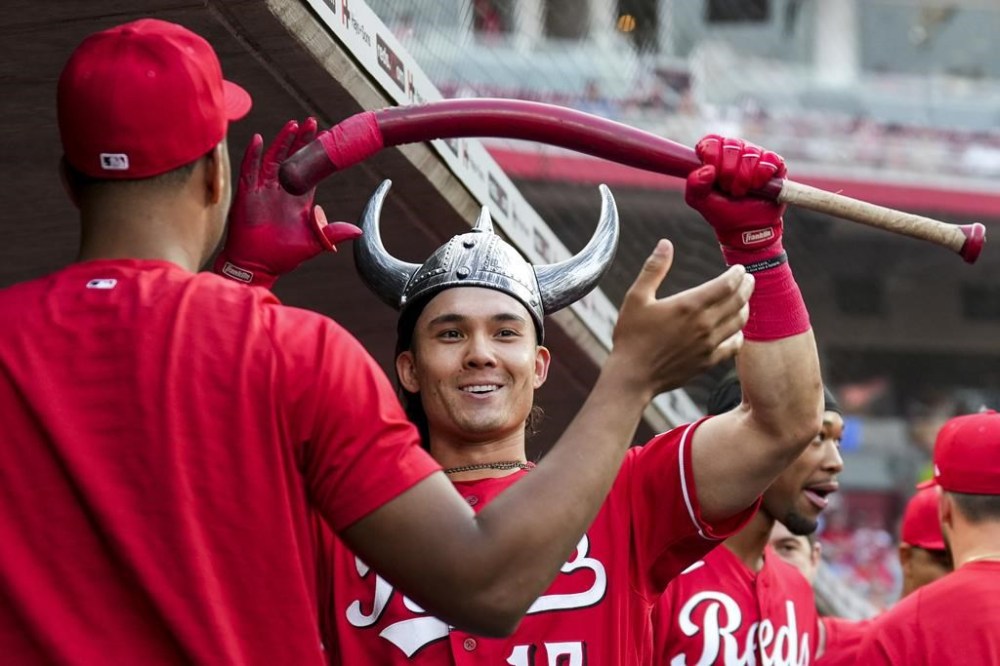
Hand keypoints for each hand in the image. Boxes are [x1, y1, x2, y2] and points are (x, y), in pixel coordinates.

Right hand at [214, 118, 361, 287]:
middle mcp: (281, 190)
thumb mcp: (313, 243)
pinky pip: (249, 171)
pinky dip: (252, 155)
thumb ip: (332, 233)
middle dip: (302, 141)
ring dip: (282, 142)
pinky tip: (258, 139)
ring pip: (272, 159)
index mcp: (299, 198)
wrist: (257, 266)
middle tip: (311, 122)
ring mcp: (263, 190)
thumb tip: (358, 231)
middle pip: (292, 159)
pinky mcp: (247, 195)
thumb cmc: (283, 255)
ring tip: (292, 125)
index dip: (316, 154)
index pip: (310, 170)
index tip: (327, 137)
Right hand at [609, 239, 752, 397]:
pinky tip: (736, 330)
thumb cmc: (631, 336)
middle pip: (738, 301)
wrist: (633, 376)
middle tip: (749, 279)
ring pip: (739, 322)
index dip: (737, 274)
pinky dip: (739, 335)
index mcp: (689, 305)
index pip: (726, 285)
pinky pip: (734, 346)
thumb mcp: (636, 297)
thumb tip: (665, 244)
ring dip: (745, 308)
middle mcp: (704, 324)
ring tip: (743, 300)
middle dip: (746, 287)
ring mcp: (708, 345)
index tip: (739, 269)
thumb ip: (654, 269)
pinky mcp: (708, 362)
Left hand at [685, 135, 786, 256]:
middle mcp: (736, 150)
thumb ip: (694, 185)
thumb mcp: (700, 201)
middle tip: (729, 189)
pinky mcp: (774, 163)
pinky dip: (762, 176)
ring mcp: (756, 155)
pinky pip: (769, 160)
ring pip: (750, 154)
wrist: (746, 228)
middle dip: (728, 172)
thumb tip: (707, 169)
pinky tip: (759, 187)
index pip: (711, 141)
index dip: (712, 155)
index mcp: (715, 154)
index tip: (713, 174)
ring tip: (742, 192)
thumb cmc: (722, 211)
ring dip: (745, 178)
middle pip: (731, 145)